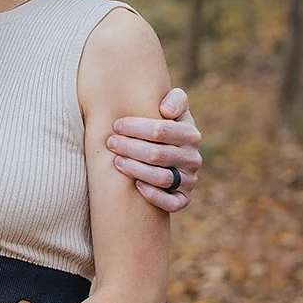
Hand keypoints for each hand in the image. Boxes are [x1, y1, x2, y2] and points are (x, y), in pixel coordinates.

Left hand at [108, 87, 201, 212]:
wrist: (168, 151)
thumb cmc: (163, 125)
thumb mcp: (172, 107)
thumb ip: (175, 99)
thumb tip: (166, 111)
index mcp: (190, 134)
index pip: (162, 130)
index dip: (136, 127)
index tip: (116, 125)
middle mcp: (193, 158)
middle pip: (158, 154)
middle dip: (130, 147)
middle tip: (110, 143)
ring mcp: (189, 180)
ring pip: (162, 178)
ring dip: (136, 169)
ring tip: (116, 161)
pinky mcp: (183, 198)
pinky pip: (172, 203)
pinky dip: (154, 196)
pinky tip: (136, 186)